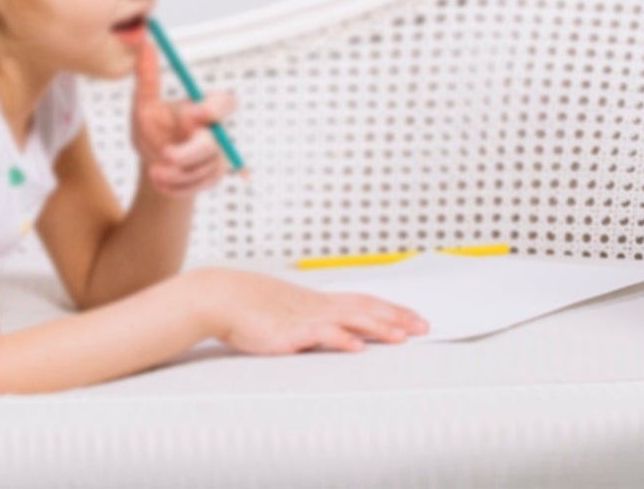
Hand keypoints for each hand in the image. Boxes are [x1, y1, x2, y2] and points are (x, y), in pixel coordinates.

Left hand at [131, 36, 234, 195]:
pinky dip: (176, 187)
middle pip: (214, 143)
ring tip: (154, 170)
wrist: (153, 163)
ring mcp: (216, 157)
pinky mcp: (212, 178)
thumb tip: (146, 44)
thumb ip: (148, 78)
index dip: (216, 107)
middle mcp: (215, 132)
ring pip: (201, 168)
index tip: (195, 111)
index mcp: (203, 108)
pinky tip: (160, 181)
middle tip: (166, 155)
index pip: (225, 102)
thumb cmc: (152, 128)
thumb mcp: (144, 104)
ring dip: (175, 173)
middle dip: (189, 152)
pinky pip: (198, 186)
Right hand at [197, 267, 428, 353]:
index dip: (390, 308)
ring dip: (376, 328)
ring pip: (348, 319)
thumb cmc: (247, 305)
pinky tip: (355, 346)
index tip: (415, 317)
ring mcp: (303, 318)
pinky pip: (319, 335)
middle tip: (424, 326)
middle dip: (396, 318)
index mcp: (317, 301)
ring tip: (401, 336)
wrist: (218, 296)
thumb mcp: (284, 308)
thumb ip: (307, 316)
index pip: (362, 301)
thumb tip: (329, 326)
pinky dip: (340, 339)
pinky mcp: (287, 332)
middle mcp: (316, 306)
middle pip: (363, 308)